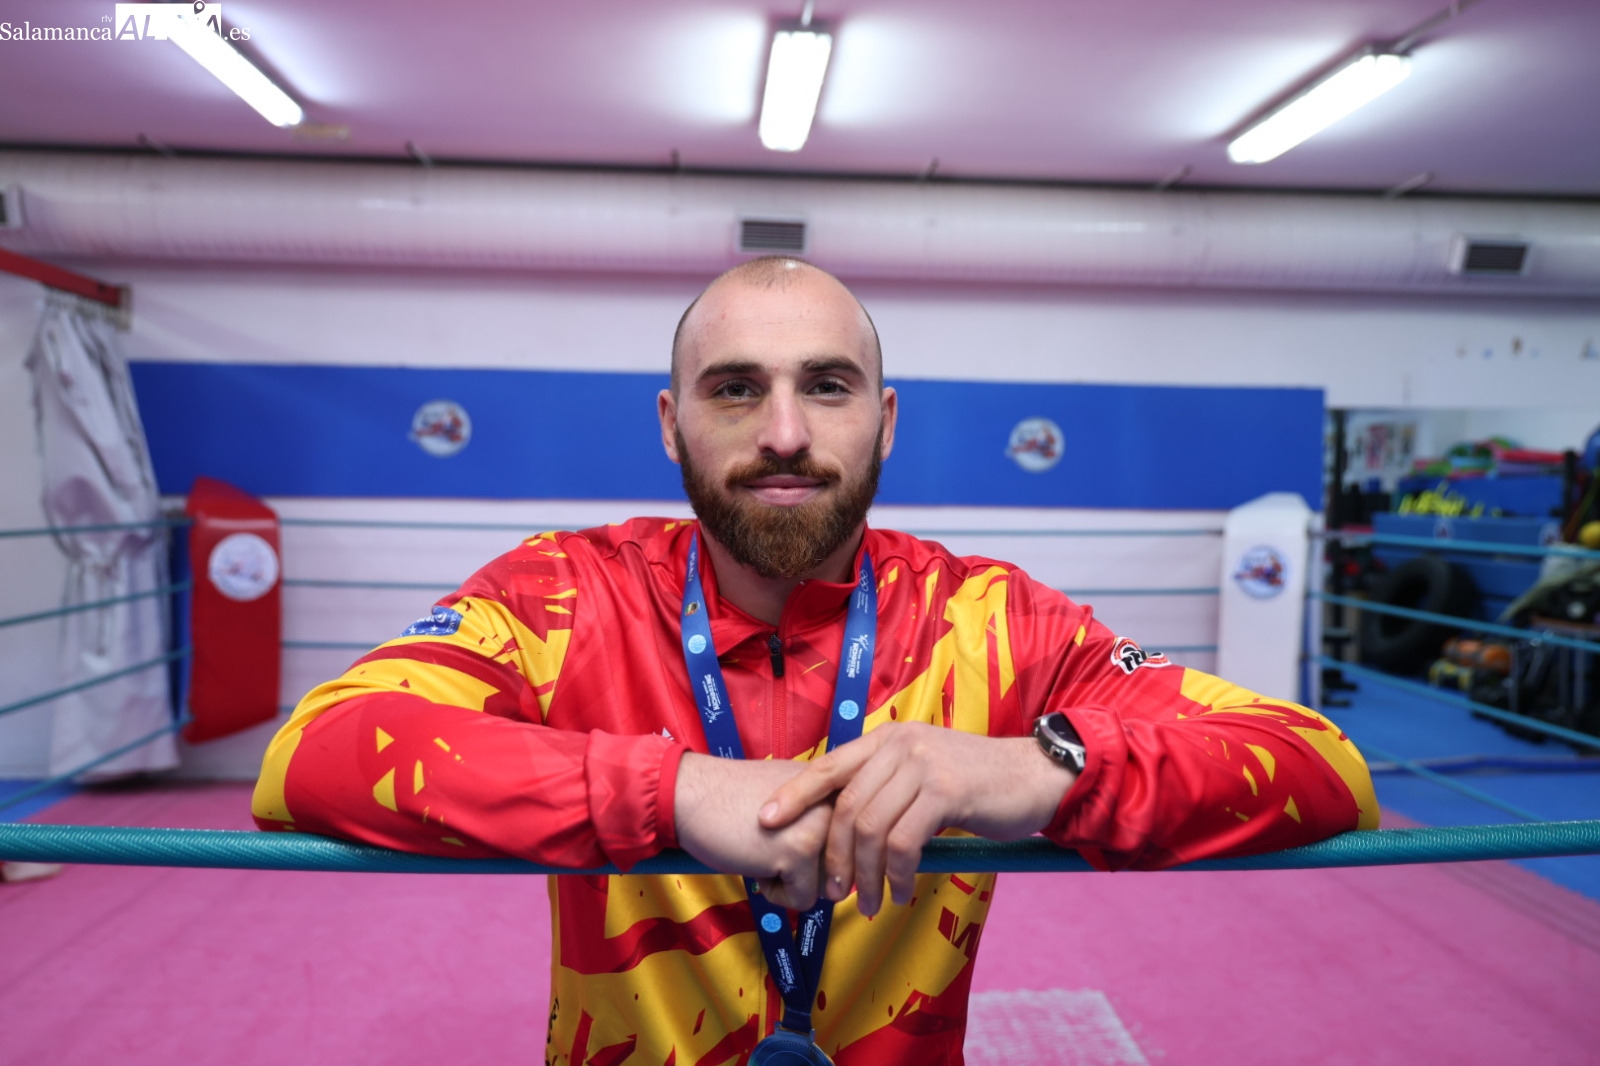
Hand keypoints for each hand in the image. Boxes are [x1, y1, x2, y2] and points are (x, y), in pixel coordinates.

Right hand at [674, 752, 832, 909]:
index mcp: (839, 786)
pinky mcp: (801, 851)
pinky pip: (803, 900)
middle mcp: (839, 803)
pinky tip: (754, 859)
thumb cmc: (737, 799)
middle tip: (772, 840)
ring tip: (764, 848)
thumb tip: (846, 871)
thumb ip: (825, 820)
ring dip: (793, 880)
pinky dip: (775, 892)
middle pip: (843, 867)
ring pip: (826, 886)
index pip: (854, 844)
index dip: (820, 852)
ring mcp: (822, 826)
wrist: (693, 793)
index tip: (790, 835)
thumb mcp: (796, 797)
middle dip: (806, 868)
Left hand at [757, 723, 1076, 916]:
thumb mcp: (922, 774)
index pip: (827, 767)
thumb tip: (845, 830)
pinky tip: (901, 891)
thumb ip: (886, 788)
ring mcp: (922, 764)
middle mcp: (899, 744)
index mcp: (886, 738)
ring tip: (868, 902)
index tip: (765, 821)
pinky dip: (897, 873)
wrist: (1034, 775)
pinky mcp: (946, 790)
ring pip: (871, 827)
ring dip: (864, 874)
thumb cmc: (975, 783)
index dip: (792, 795)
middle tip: (833, 893)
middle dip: (833, 857)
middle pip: (845, 806)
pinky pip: (905, 840)